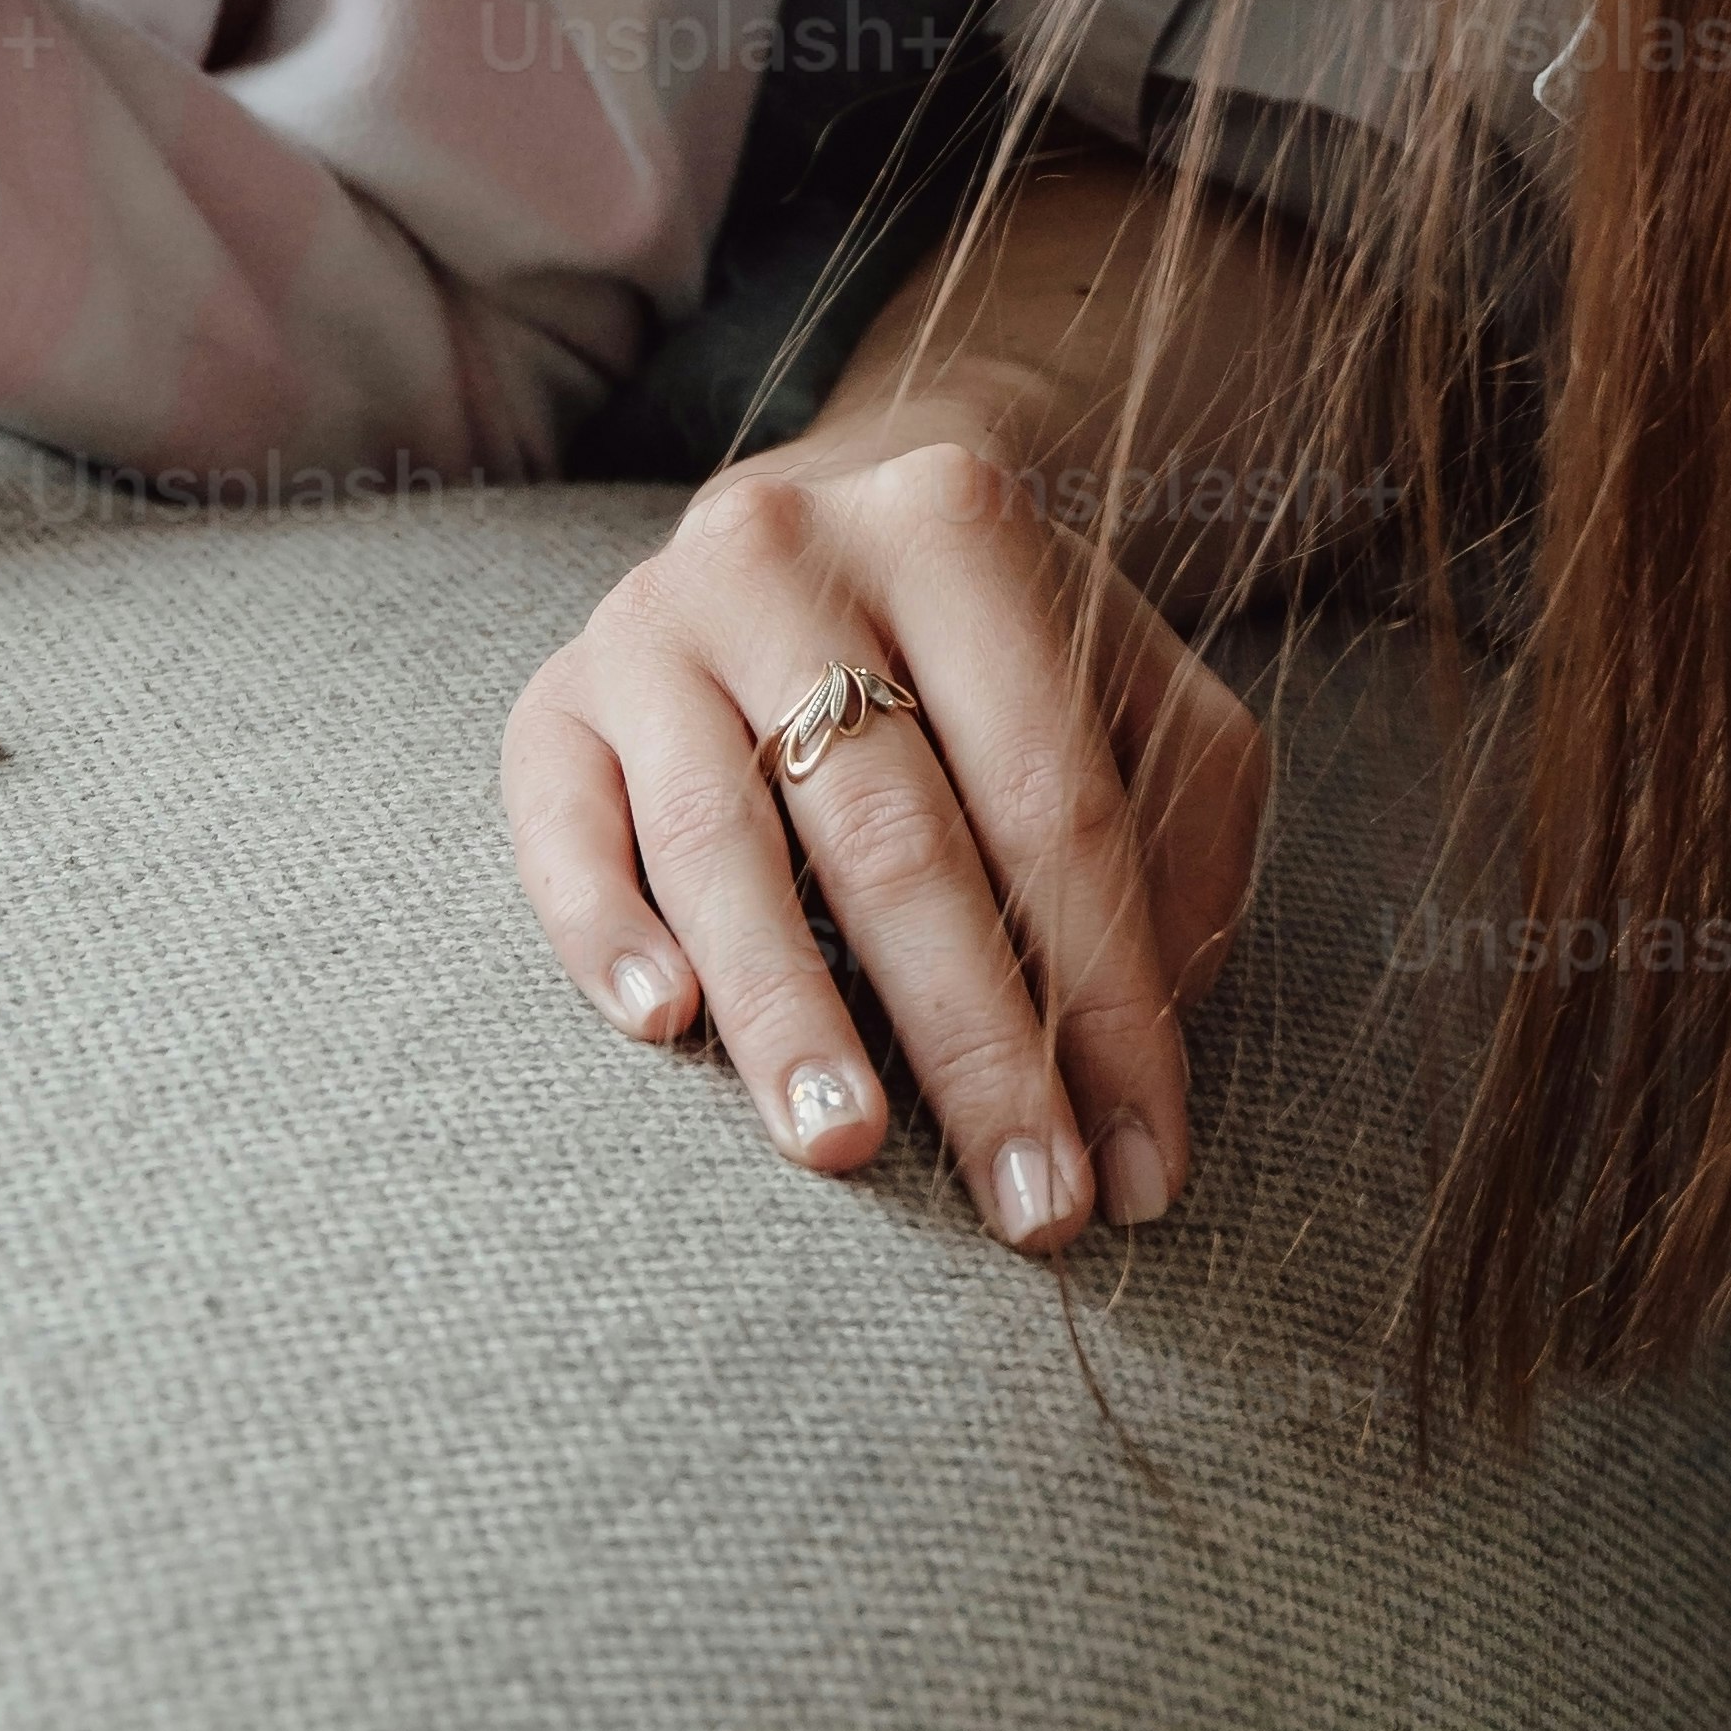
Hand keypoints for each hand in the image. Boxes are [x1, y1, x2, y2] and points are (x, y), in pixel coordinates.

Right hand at [499, 412, 1271, 1251]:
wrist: (819, 525)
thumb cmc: (1000, 657)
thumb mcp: (1139, 696)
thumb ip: (1176, 835)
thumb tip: (1137, 1050)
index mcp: (958, 527)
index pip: (1054, 799)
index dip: (1108, 997)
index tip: (1141, 1170)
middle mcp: (787, 551)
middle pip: (893, 831)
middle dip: (972, 1042)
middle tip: (1026, 1206)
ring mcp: (652, 620)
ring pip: (719, 836)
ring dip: (786, 1009)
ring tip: (843, 1145)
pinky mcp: (553, 693)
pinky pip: (559, 822)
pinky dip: (602, 924)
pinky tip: (660, 1023)